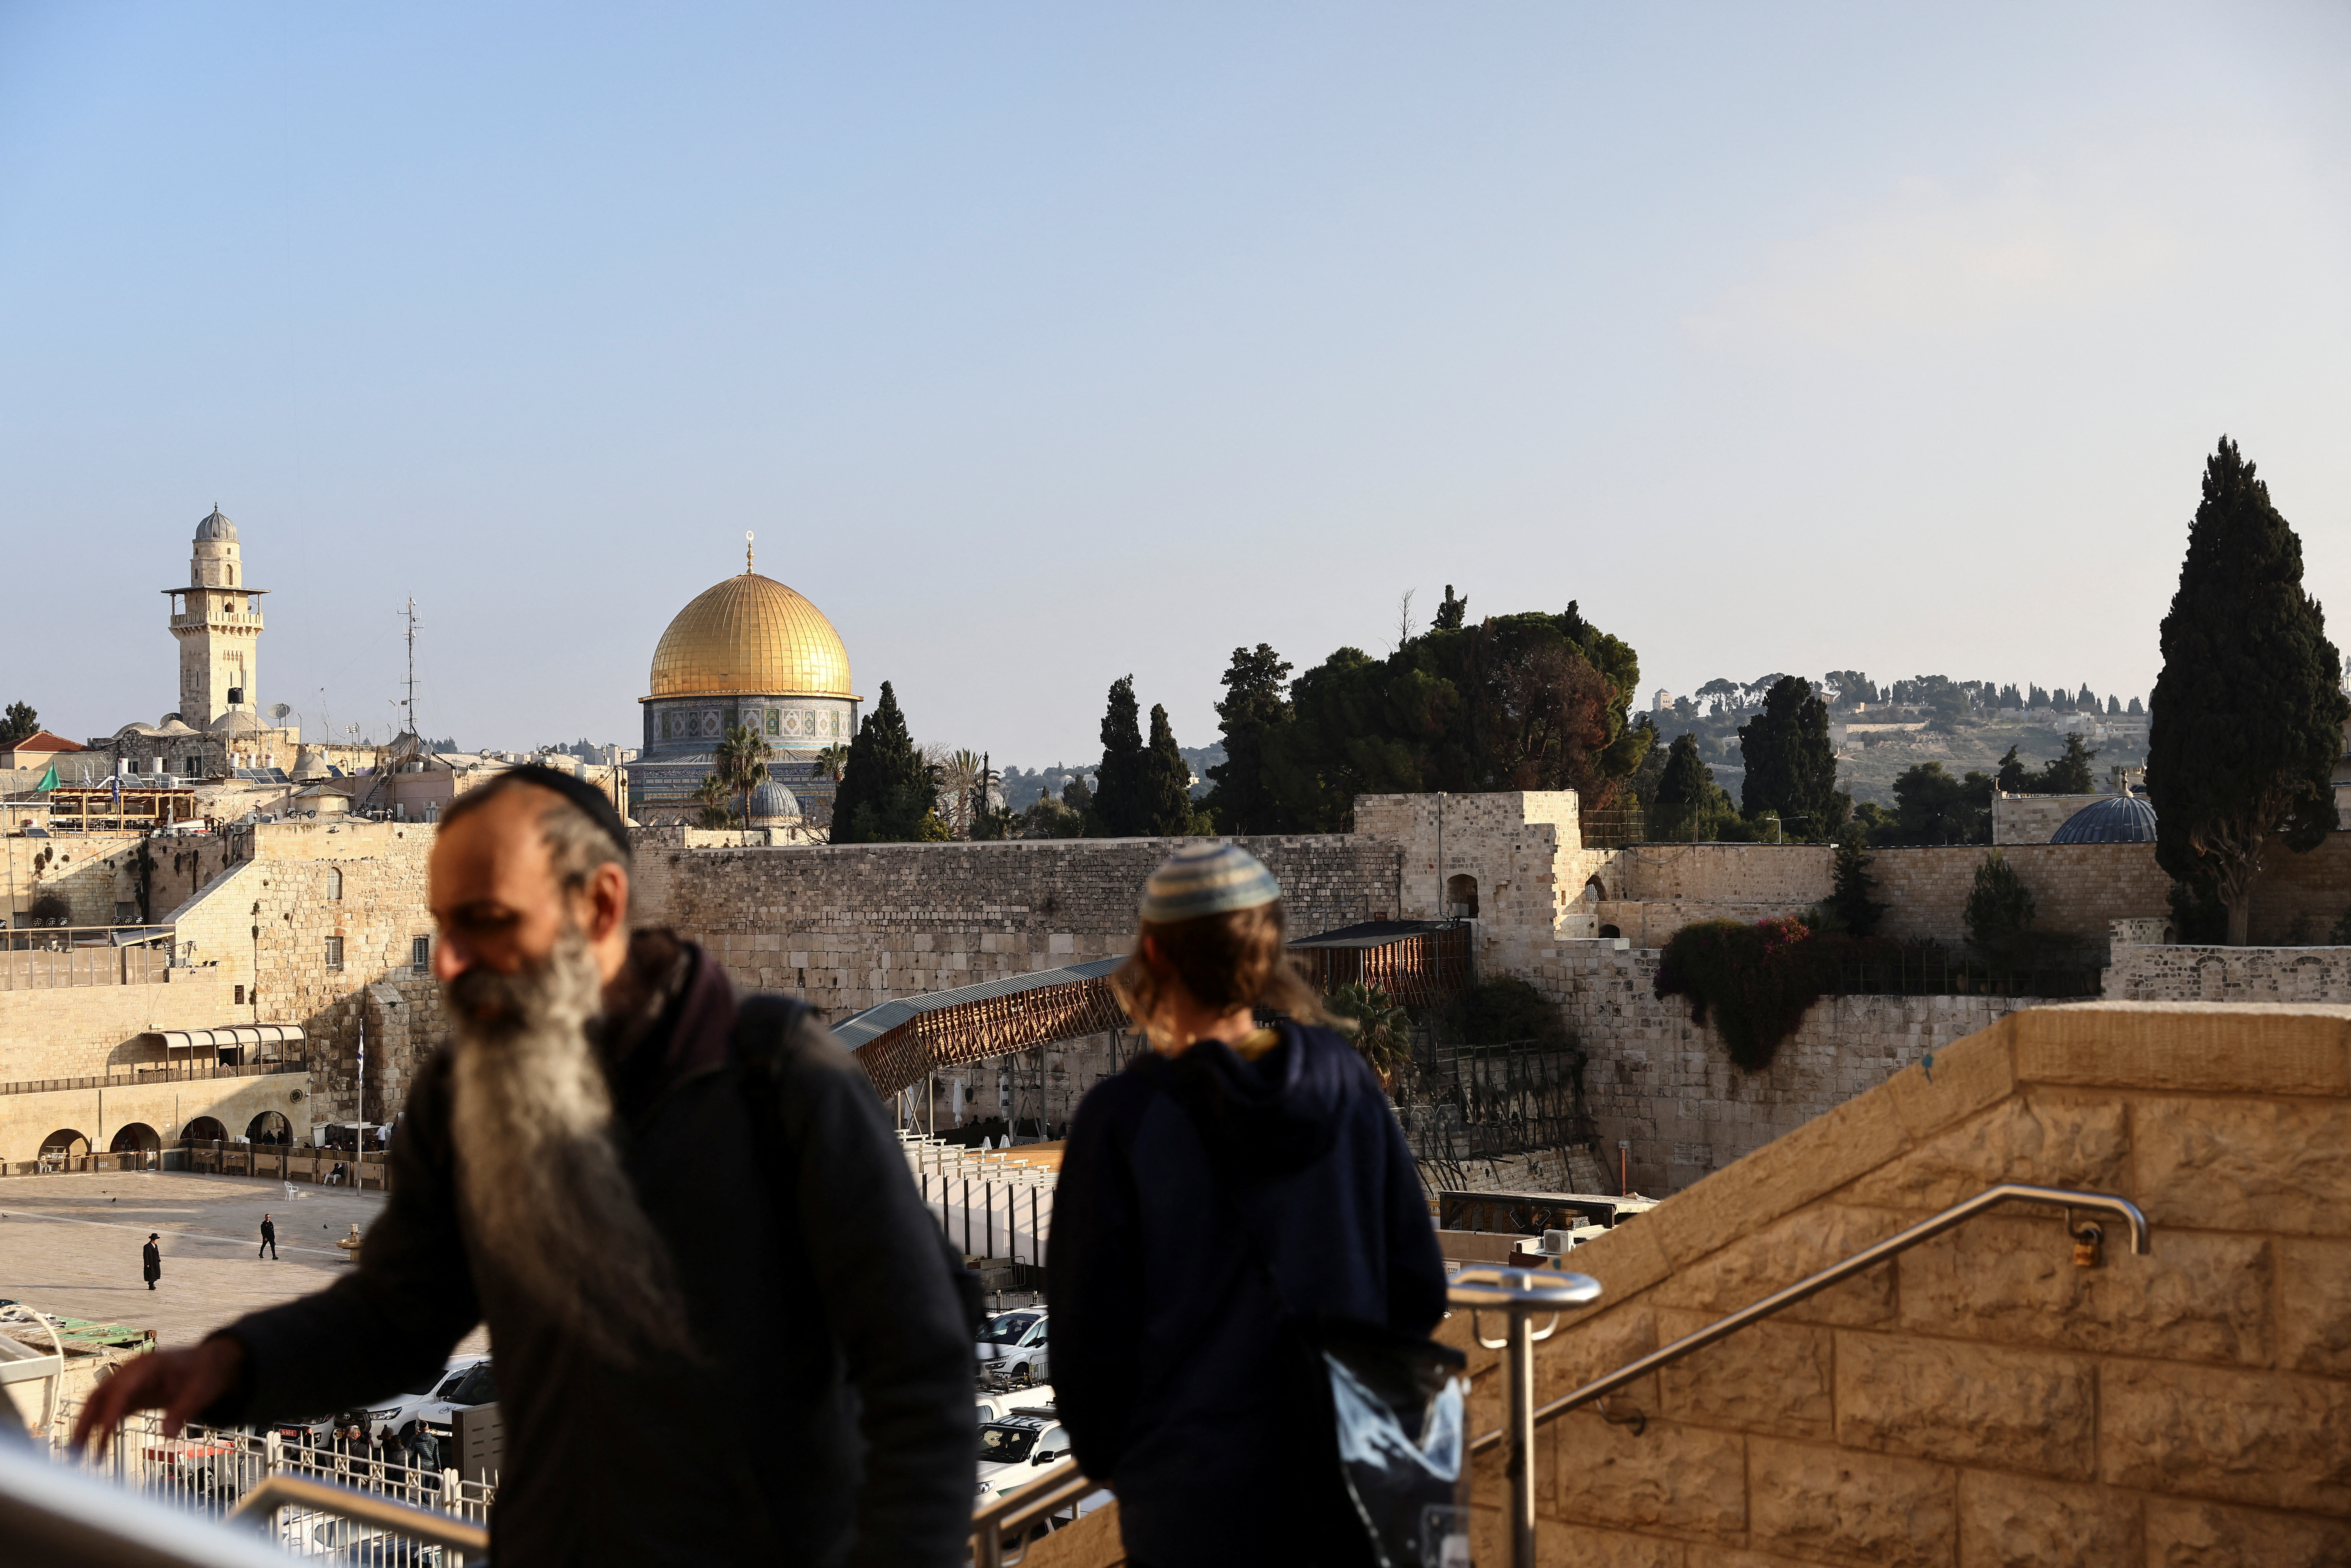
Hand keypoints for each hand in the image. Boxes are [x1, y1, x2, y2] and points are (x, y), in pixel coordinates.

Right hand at [71, 1337, 246, 1450]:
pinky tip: (98, 1451)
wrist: (211, 1364)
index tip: (106, 1431)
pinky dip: (102, 1431)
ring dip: (87, 1428)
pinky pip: (111, 1413)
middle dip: (86, 1421)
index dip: (112, 1408)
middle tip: (76, 1449)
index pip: (122, 1387)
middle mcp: (132, 1374)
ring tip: (77, 1456)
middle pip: (100, 1395)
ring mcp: (129, 1385)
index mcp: (148, 1366)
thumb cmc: (206, 1373)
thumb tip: (168, 1436)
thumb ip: (184, 1410)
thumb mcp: (201, 1390)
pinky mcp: (132, 1397)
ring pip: (99, 1406)